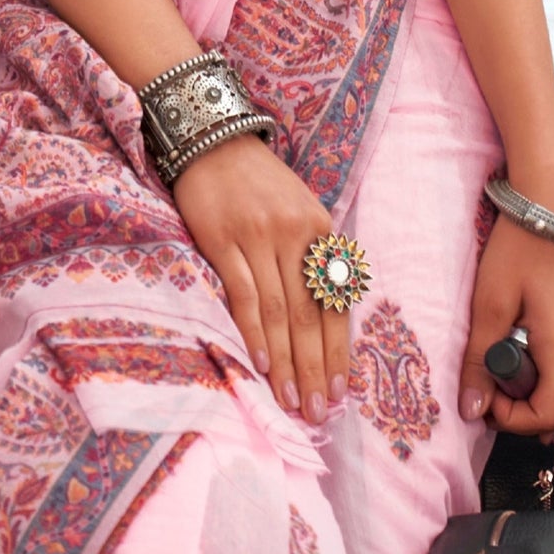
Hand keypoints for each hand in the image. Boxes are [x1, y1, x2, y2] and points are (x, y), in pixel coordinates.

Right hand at [172, 132, 345, 425]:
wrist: (213, 140)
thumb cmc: (259, 183)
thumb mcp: (300, 211)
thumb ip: (312, 259)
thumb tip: (323, 324)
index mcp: (321, 230)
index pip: (335, 303)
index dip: (338, 352)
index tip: (340, 394)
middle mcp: (296, 235)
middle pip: (310, 316)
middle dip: (315, 370)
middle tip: (316, 413)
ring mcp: (259, 236)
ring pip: (278, 313)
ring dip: (286, 363)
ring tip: (289, 402)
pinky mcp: (223, 239)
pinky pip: (243, 294)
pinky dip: (253, 333)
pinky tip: (260, 364)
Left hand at [459, 206, 553, 439]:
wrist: (545, 206)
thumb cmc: (519, 249)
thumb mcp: (490, 306)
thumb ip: (480, 360)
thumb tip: (471, 407)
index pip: (546, 414)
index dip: (512, 419)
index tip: (484, 400)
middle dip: (521, 407)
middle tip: (488, 385)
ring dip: (533, 390)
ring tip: (500, 368)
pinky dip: (544, 371)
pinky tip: (518, 352)